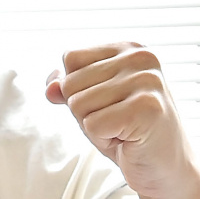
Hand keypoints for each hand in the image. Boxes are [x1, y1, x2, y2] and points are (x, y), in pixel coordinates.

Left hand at [46, 42, 199, 198]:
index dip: (77, 88)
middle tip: (115, 121)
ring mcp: (146, 81)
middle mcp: (140, 58)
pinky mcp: (146, 109)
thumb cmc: (129, 132)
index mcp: (128, 48)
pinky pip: (92, 125)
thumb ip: (68, 86)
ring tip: (121, 129)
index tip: (106, 102)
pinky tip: (127, 139)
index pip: (70, 58)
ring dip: (93, 126)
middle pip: (71, 82)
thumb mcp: (93, 102)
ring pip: (78, 104)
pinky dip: (102, 139)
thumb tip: (51, 87)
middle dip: (84, 110)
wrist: (166, 169)